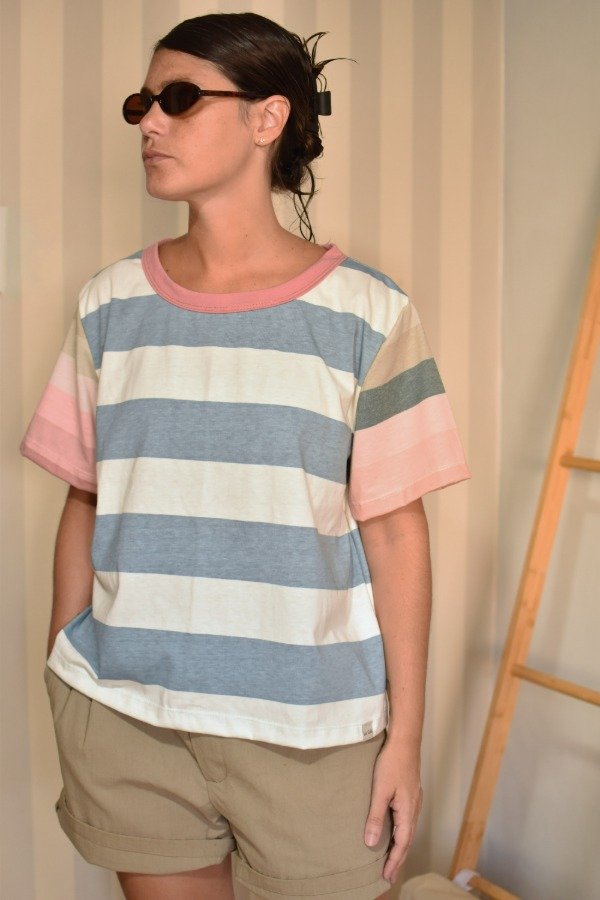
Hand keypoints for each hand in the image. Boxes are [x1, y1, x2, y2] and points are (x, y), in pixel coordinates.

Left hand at [364, 737, 422, 883]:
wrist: (405, 742)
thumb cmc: (391, 764)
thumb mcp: (380, 791)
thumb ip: (376, 817)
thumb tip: (371, 843)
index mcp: (408, 812)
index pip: (402, 844)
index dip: (394, 861)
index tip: (387, 876)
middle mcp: (414, 810)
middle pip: (407, 840)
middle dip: (398, 859)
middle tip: (389, 875)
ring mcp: (414, 801)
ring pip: (408, 831)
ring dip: (400, 847)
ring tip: (391, 859)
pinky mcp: (411, 794)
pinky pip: (407, 821)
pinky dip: (401, 833)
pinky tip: (395, 832)